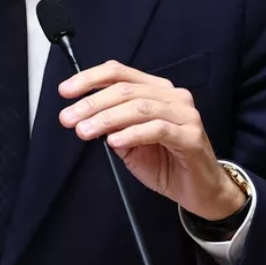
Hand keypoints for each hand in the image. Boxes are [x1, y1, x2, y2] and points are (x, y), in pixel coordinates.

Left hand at [58, 60, 245, 220]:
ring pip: (140, 107)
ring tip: (84, 131)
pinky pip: (158, 129)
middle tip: (68, 118)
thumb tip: (83, 116)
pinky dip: (132, 133)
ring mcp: (185, 115)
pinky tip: (114, 141)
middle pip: (126, 90)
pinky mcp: (192, 137)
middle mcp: (173, 96)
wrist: (200, 191)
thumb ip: (112, 125)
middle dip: (92, 103)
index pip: (120, 73)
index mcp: (157, 90)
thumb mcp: (130, 142)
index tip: (65, 91)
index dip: (90, 79)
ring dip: (107, 118)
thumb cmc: (166, 163)